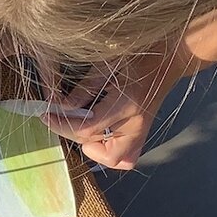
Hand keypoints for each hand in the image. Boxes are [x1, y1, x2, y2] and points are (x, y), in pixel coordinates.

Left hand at [41, 39, 194, 170]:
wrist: (171, 58)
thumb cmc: (140, 56)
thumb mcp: (107, 66)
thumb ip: (83, 90)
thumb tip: (59, 107)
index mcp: (126, 105)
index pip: (86, 128)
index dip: (60, 124)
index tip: (45, 114)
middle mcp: (135, 125)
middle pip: (97, 149)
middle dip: (73, 135)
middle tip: (65, 118)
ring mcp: (142, 133)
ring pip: (115, 160)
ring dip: (94, 149)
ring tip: (85, 128)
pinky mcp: (143, 134)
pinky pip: (126, 157)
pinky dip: (111, 153)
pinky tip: (101, 136)